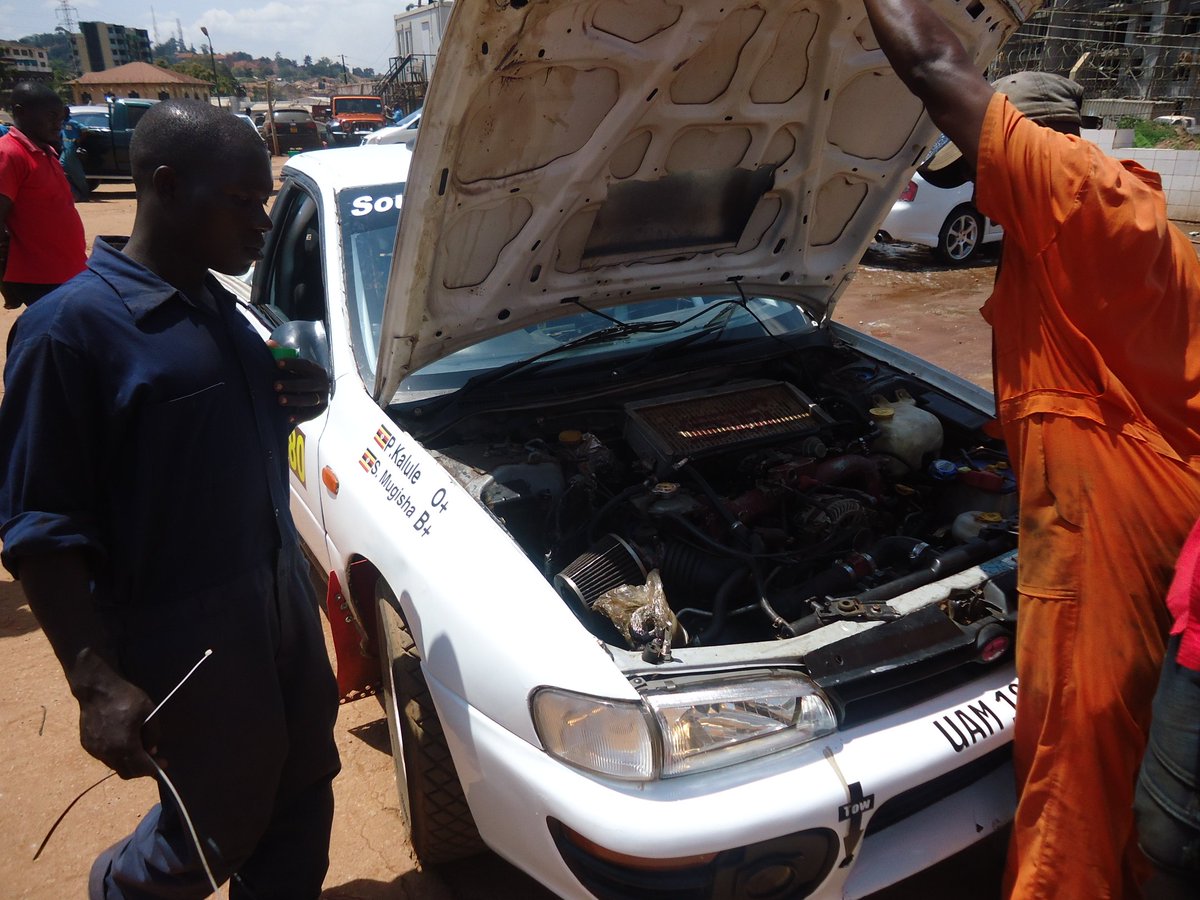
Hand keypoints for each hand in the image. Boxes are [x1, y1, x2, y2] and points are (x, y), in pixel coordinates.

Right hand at [70, 651, 158, 778]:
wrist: (98, 689)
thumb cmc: (126, 699)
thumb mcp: (149, 712)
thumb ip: (153, 734)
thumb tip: (152, 750)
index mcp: (124, 746)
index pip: (141, 768)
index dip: (155, 770)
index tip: (164, 765)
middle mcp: (108, 753)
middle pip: (126, 772)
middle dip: (141, 770)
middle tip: (152, 760)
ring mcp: (95, 750)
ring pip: (114, 766)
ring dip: (127, 763)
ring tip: (137, 750)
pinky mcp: (87, 745)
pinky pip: (104, 757)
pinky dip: (115, 755)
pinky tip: (121, 743)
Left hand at [272, 355, 329, 424]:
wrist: (315, 392)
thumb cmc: (299, 376)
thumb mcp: (293, 366)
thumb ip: (281, 353)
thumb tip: (270, 344)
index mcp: (316, 369)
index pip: (305, 365)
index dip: (292, 363)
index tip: (277, 363)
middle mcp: (323, 383)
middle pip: (308, 384)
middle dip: (292, 384)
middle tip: (275, 385)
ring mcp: (323, 397)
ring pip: (310, 399)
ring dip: (295, 400)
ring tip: (280, 400)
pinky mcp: (321, 410)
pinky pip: (311, 414)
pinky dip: (300, 416)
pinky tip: (288, 418)